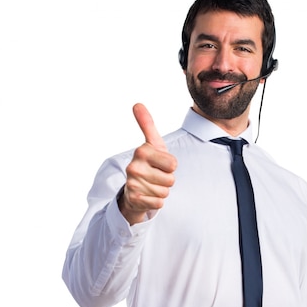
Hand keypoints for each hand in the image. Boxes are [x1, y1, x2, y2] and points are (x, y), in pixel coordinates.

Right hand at [119, 103, 176, 223]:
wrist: (134, 190)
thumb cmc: (148, 164)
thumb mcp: (152, 144)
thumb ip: (147, 124)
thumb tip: (137, 104)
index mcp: (141, 151)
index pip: (173, 164)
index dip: (170, 166)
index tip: (159, 164)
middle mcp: (133, 166)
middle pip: (170, 179)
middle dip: (166, 180)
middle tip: (155, 177)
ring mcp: (132, 183)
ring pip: (165, 192)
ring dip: (161, 191)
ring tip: (151, 186)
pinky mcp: (134, 199)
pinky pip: (159, 203)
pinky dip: (156, 202)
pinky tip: (148, 196)